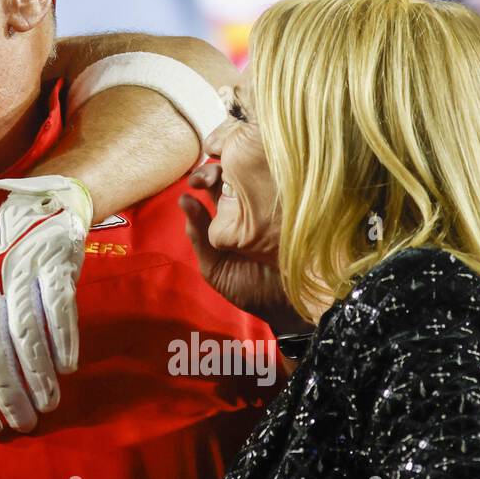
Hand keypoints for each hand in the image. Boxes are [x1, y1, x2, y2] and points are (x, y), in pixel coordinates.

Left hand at [0, 175, 92, 435]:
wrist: (41, 208)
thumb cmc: (7, 264)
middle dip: (8, 394)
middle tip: (25, 422)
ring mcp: (20, 274)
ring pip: (24, 335)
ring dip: (38, 376)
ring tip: (49, 403)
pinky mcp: (53, 265)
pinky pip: (58, 310)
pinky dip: (63, 342)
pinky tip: (68, 367)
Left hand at [179, 163, 307, 335]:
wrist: (287, 307)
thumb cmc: (248, 288)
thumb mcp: (215, 267)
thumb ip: (199, 236)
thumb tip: (184, 199)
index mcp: (230, 214)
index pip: (214, 184)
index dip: (204, 177)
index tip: (196, 181)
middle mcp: (251, 205)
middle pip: (234, 175)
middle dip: (221, 170)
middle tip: (215, 177)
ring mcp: (274, 206)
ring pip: (257, 178)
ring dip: (245, 173)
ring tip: (236, 179)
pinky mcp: (295, 210)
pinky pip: (283, 192)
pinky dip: (273, 183)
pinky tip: (266, 182)